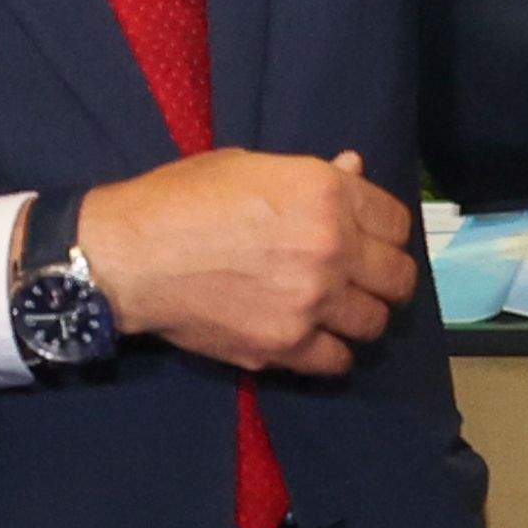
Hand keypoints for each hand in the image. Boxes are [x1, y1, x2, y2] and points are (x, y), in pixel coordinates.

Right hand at [78, 149, 416, 377]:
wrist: (129, 255)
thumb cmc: (181, 199)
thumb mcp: (249, 166)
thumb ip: (312, 176)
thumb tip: (354, 171)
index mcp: (324, 194)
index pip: (396, 223)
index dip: (384, 231)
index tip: (368, 239)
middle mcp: (330, 247)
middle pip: (397, 278)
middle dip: (384, 278)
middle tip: (362, 280)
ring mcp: (311, 302)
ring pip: (375, 323)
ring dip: (360, 317)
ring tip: (337, 311)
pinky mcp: (286, 346)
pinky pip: (339, 361)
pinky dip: (332, 352)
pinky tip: (314, 338)